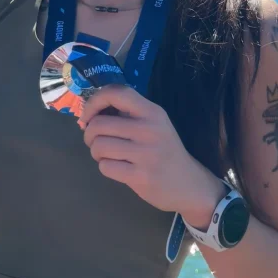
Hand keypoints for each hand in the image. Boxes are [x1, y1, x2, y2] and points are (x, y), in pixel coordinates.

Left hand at [79, 84, 226, 225]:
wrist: (189, 185)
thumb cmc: (164, 149)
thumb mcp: (153, 123)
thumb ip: (127, 113)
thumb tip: (90, 111)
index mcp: (151, 111)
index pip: (116, 93)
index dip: (94, 101)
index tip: (88, 115)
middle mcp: (149, 128)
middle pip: (99, 124)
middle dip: (89, 134)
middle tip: (95, 141)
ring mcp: (145, 153)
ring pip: (99, 146)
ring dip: (96, 152)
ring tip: (107, 155)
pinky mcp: (140, 176)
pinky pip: (105, 167)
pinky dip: (105, 167)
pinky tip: (118, 168)